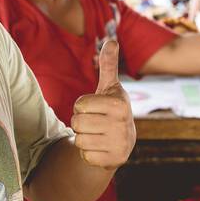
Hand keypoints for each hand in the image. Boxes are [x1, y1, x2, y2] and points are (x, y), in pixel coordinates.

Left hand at [71, 38, 135, 169]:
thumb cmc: (111, 110)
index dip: (82, 106)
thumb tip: (111, 40)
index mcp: (119, 104)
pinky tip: (100, 148)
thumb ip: (108, 65)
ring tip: (97, 134)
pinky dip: (88, 153)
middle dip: (80, 122)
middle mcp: (122, 124)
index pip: (79, 105)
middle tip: (95, 122)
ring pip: (79, 140)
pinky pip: (84, 156)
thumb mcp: (109, 88)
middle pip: (77, 123)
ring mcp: (119, 144)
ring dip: (84, 138)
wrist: (122, 141)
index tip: (95, 108)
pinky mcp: (113, 161)